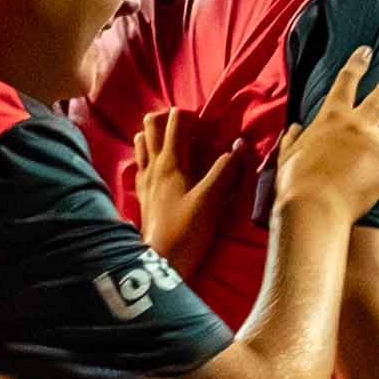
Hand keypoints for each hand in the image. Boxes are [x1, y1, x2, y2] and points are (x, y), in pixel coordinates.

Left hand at [129, 107, 219, 264]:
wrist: (161, 261)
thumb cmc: (186, 231)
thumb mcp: (210, 200)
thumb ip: (225, 171)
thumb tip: (239, 144)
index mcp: (170, 162)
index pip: (174, 122)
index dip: (191, 116)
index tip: (206, 126)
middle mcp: (153, 166)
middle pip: (151, 125)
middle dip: (168, 118)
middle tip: (188, 127)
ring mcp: (144, 179)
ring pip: (141, 142)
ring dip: (155, 135)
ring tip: (173, 141)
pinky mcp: (142, 194)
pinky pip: (140, 164)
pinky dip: (147, 155)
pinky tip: (158, 165)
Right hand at [276, 49, 378, 227]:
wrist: (313, 205)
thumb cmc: (296, 182)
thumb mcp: (288, 155)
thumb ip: (294, 139)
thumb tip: (296, 128)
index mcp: (331, 117)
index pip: (346, 82)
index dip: (356, 64)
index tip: (366, 51)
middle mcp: (358, 125)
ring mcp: (377, 147)